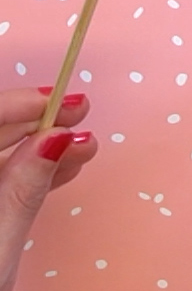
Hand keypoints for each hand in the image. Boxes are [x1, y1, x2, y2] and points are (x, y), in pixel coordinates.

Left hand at [0, 87, 96, 290]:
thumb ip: (24, 188)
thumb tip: (56, 135)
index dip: (15, 104)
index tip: (57, 102)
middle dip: (34, 123)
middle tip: (79, 114)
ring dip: (40, 149)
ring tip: (84, 147)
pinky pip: (1, 185)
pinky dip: (31, 176)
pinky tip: (63, 170)